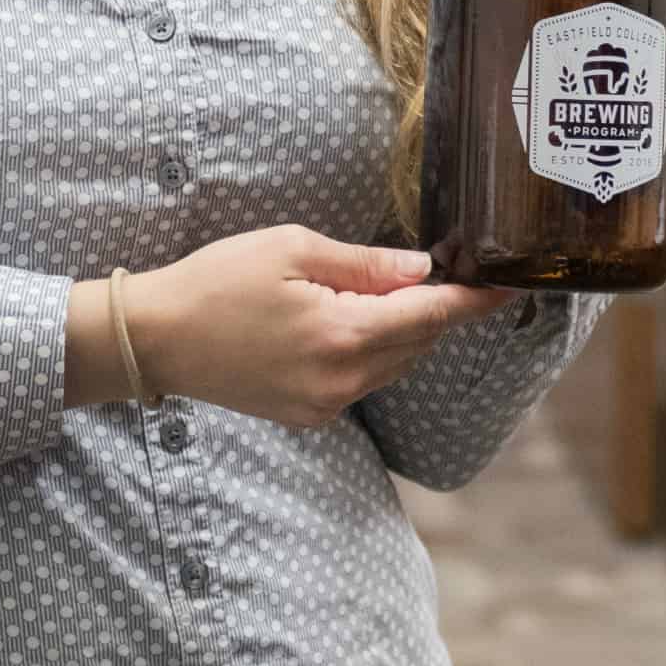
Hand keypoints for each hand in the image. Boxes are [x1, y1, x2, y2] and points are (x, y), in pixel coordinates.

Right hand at [127, 227, 512, 430]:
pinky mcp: (309, 416)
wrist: (156, 339)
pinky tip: (338, 323)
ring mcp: (326, 405)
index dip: (474, 300)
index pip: (432, 316)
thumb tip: (422, 271)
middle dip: (429, 307)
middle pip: (418, 342)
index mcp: (343, 335)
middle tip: (426, 268)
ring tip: (368, 293)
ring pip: (394, 364)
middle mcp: (343, 380)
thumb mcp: (293, 249)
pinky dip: (369, 352)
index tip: (509, 286)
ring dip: (399, 330)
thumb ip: (366, 264)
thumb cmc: (218, 281)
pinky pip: (363, 381)